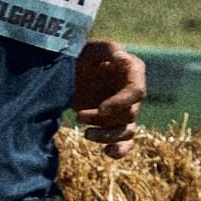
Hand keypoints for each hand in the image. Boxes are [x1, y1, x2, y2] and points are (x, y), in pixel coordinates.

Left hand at [73, 38, 146, 155]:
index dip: (121, 103)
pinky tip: (108, 153)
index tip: (101, 109)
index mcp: (132, 70)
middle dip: (103, 118)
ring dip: (108, 136)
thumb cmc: (79, 53)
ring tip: (85, 134)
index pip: (136, 91)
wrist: (64, 70)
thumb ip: (108, 49)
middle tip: (78, 116)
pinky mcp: (113, 123)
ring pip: (127, 131)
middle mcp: (132, 92)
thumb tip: (121, 59)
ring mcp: (124, 109)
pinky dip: (121, 150)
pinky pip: (126, 141)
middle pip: (129, 114)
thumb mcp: (91, 47)